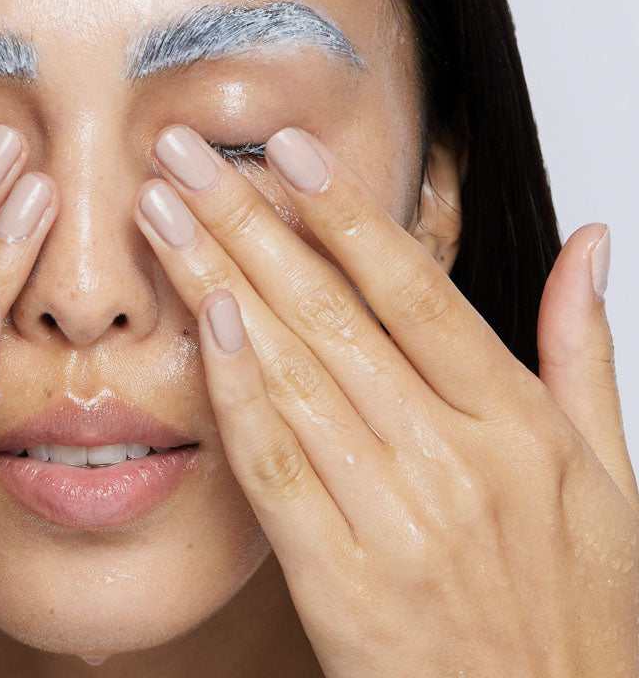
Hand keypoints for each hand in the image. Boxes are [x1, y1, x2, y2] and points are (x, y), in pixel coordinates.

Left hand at [134, 124, 638, 676]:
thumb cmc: (573, 607)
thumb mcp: (608, 475)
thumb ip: (583, 349)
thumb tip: (592, 242)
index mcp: (515, 423)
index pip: (416, 290)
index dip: (345, 213)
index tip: (284, 148)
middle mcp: (454, 460)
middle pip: (332, 314)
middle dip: (248, 222)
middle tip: (183, 154)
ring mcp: (395, 519)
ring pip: (292, 372)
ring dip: (216, 281)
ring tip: (161, 213)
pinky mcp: (341, 581)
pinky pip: (276, 467)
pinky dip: (236, 391)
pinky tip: (200, 321)